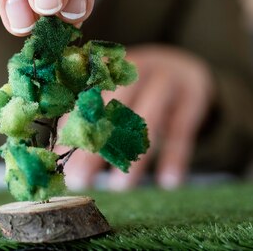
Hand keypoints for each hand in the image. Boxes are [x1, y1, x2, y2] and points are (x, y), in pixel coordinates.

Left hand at [64, 45, 214, 190]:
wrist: (188, 65)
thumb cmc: (140, 87)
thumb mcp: (118, 91)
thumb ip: (92, 112)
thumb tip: (58, 150)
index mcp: (113, 66)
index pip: (88, 96)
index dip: (72, 127)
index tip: (58, 158)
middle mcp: (138, 68)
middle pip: (112, 108)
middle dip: (94, 145)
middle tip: (78, 180)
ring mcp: (168, 80)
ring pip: (148, 118)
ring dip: (133, 155)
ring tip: (119, 188)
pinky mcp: (194, 96)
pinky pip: (183, 129)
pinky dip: (175, 156)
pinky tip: (169, 182)